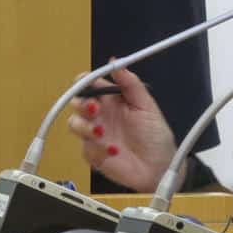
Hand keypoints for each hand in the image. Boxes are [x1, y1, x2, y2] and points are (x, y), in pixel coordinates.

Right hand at [66, 67, 180, 192]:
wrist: (159, 169)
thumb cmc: (156, 137)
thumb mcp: (147, 106)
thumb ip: (131, 84)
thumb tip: (117, 62)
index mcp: (113, 101)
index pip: (91, 85)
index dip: (84, 80)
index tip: (85, 80)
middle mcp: (102, 116)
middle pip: (76, 102)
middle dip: (81, 103)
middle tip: (94, 109)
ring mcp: (96, 135)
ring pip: (74, 124)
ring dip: (84, 126)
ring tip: (101, 132)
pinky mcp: (93, 153)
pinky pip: (85, 147)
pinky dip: (97, 148)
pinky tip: (114, 151)